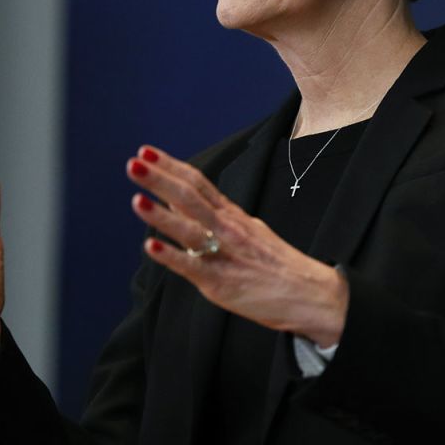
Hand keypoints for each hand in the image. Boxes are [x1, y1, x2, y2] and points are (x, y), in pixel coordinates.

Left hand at [126, 146, 347, 346]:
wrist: (310, 294)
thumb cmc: (274, 264)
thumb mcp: (246, 230)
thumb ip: (212, 217)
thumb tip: (175, 202)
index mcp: (232, 215)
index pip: (198, 182)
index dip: (171, 165)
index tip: (146, 151)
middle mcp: (228, 228)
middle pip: (190, 198)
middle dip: (160, 180)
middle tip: (134, 163)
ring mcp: (225, 254)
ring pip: (190, 230)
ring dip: (161, 215)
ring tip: (136, 199)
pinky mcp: (222, 282)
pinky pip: (194, 267)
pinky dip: (171, 256)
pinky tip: (151, 247)